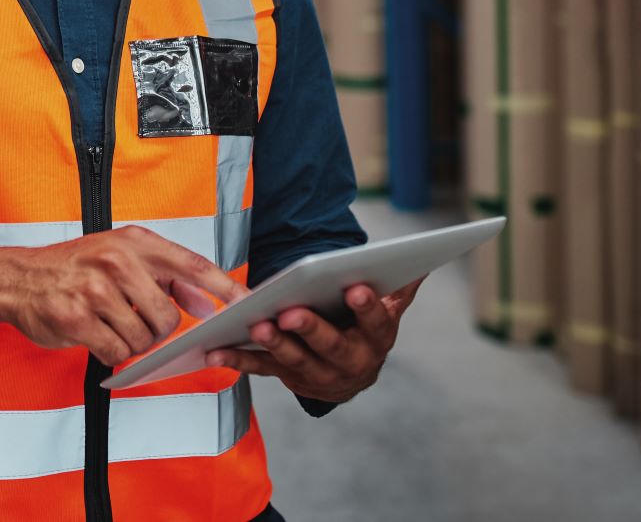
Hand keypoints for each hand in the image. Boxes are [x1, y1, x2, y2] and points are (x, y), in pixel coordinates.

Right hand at [0, 226, 245, 366]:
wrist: (18, 278)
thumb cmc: (73, 267)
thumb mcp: (121, 256)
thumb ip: (167, 276)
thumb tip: (207, 301)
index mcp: (135, 241)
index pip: (192, 264)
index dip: (225, 288)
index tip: (249, 304)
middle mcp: (117, 260)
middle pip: (167, 315)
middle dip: (157, 328)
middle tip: (135, 320)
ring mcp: (96, 289)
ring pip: (142, 338)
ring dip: (130, 342)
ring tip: (109, 324)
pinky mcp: (77, 318)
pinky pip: (116, 352)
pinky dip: (111, 352)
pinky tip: (96, 335)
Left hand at [204, 278, 423, 402]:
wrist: (349, 376)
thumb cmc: (365, 331)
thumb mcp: (386, 312)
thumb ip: (399, 288)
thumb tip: (421, 263)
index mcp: (377, 340)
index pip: (376, 323)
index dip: (366, 307)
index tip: (355, 287)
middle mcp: (350, 362)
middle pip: (331, 346)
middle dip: (311, 329)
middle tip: (292, 312)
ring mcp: (317, 374)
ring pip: (295, 360)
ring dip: (275, 344)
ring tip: (257, 324)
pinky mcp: (288, 377)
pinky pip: (262, 369)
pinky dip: (239, 361)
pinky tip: (218, 351)